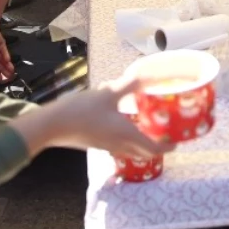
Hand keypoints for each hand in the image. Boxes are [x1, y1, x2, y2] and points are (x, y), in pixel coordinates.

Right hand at [10, 76, 172, 159]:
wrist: (51, 126)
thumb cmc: (81, 110)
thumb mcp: (108, 93)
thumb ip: (129, 85)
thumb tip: (147, 75)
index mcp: (127, 135)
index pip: (153, 149)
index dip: (167, 147)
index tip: (177, 142)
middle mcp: (119, 145)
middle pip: (144, 153)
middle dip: (157, 147)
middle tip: (165, 134)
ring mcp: (106, 147)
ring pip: (131, 151)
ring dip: (142, 144)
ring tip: (147, 129)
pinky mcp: (96, 144)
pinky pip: (119, 147)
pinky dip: (128, 140)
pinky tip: (123, 125)